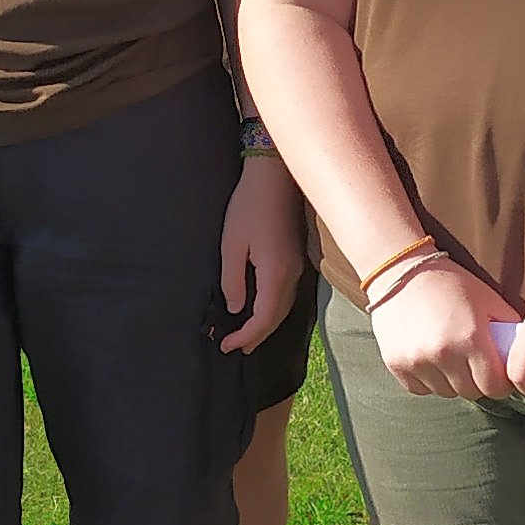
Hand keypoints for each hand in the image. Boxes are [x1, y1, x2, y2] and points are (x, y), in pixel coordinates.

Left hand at [219, 155, 305, 354]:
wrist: (275, 176)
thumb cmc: (250, 205)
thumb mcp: (232, 244)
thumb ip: (233, 280)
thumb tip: (236, 308)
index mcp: (276, 274)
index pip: (263, 319)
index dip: (245, 337)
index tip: (226, 346)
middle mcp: (293, 274)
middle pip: (278, 317)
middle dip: (257, 336)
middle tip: (237, 348)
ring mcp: (298, 266)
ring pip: (285, 306)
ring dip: (266, 324)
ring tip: (248, 335)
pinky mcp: (296, 256)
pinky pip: (287, 293)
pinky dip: (274, 308)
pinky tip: (262, 308)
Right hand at [375, 259, 520, 398]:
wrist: (401, 273)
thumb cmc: (450, 284)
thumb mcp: (488, 300)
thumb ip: (510, 330)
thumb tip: (523, 357)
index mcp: (471, 338)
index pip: (495, 386)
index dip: (500, 381)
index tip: (496, 372)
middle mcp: (444, 354)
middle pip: (472, 392)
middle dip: (477, 380)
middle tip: (473, 360)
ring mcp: (417, 362)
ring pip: (447, 393)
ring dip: (452, 380)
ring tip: (450, 355)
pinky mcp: (396, 366)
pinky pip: (421, 389)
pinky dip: (428, 379)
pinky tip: (429, 356)